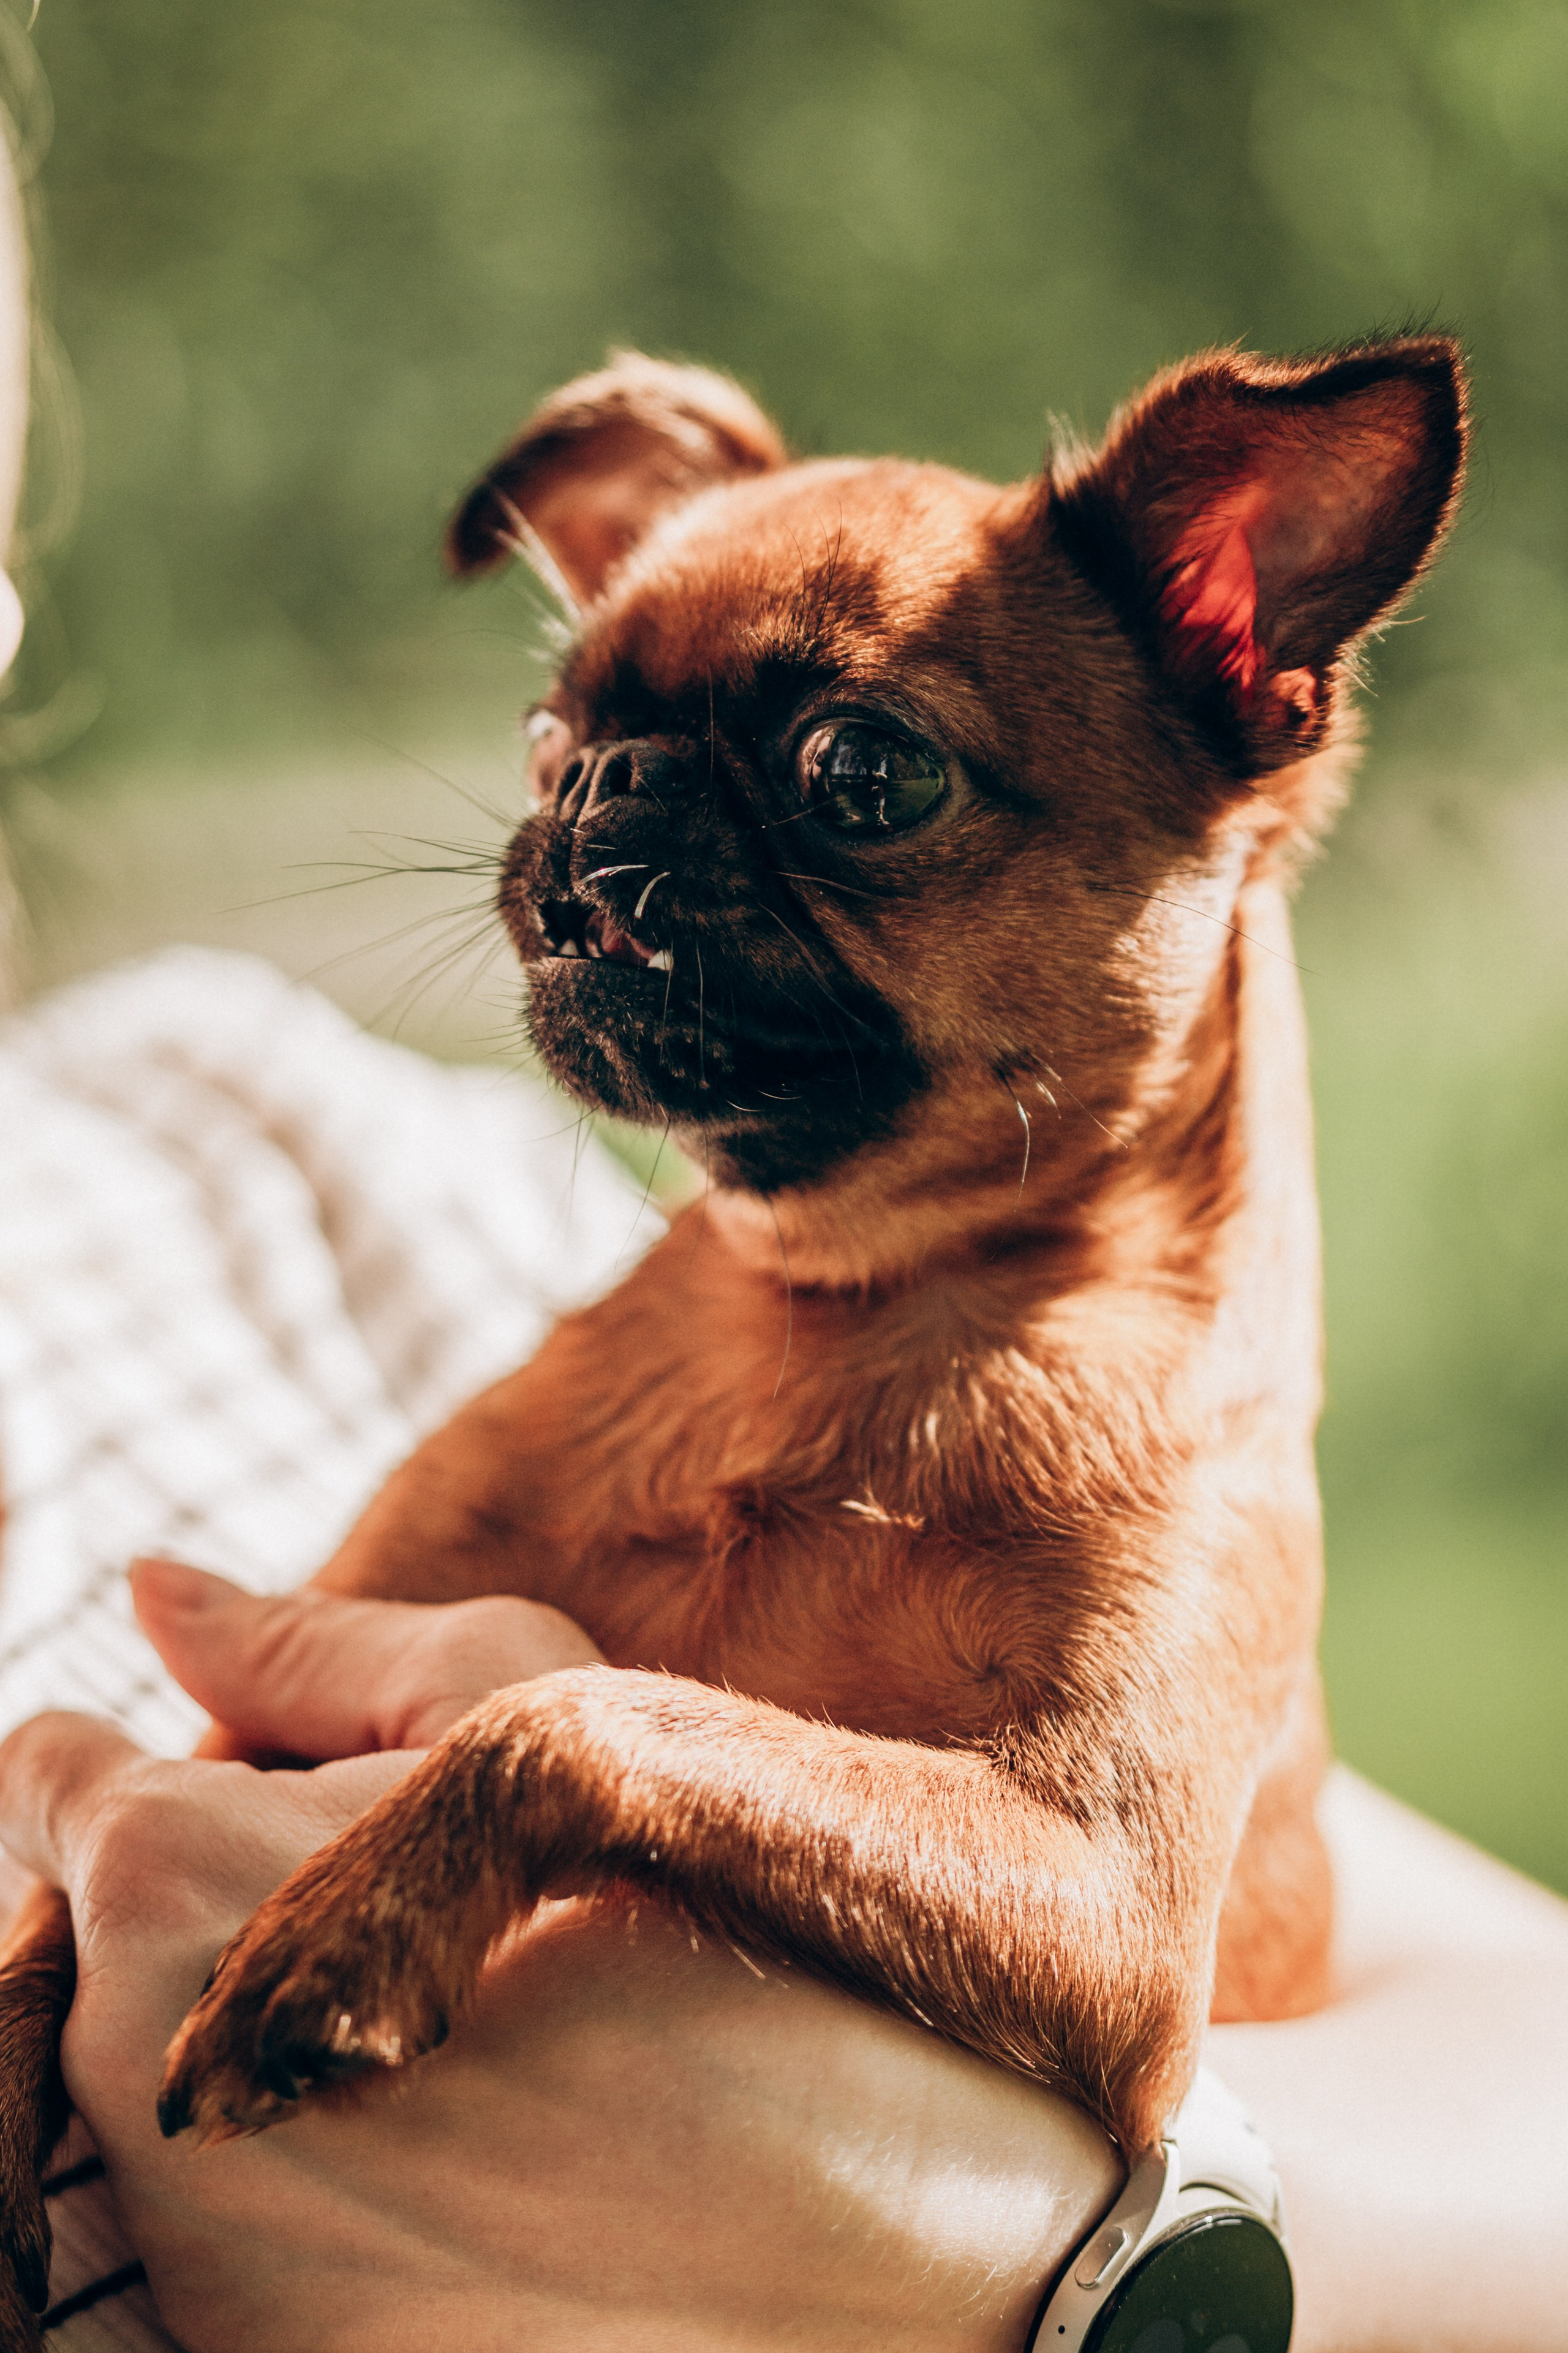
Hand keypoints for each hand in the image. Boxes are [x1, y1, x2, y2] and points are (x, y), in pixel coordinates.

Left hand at [0, 1568, 1121, 2352]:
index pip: (40, 1776)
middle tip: (412, 1914)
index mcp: (167, 1874)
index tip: (276, 1782)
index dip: (153, 1759)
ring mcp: (183, 2252)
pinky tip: (467, 2159)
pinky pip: (216, 2232)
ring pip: (141, 2087)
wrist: (897, 2239)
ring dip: (254, 2035)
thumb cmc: (723, 1910)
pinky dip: (297, 2178)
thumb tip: (146, 1584)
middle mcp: (130, 2075)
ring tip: (464, 2032)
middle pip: (76, 1941)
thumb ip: (314, 1649)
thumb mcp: (533, 1710)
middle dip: (195, 1895)